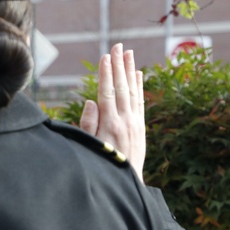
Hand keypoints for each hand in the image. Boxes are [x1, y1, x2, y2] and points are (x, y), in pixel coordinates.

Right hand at [79, 43, 145, 180]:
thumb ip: (88, 124)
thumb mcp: (90, 147)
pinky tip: (138, 74)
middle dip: (119, 65)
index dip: (107, 74)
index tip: (105, 57)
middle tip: (118, 46)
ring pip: (132, 91)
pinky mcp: (140, 127)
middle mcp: (125, 120)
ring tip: (128, 53)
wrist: (126, 183)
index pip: (107, 93)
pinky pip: (140, 102)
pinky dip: (139, 86)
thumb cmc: (102, 164)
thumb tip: (91, 101)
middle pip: (122, 87)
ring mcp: (135, 123)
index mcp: (110, 125)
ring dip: (130, 70)